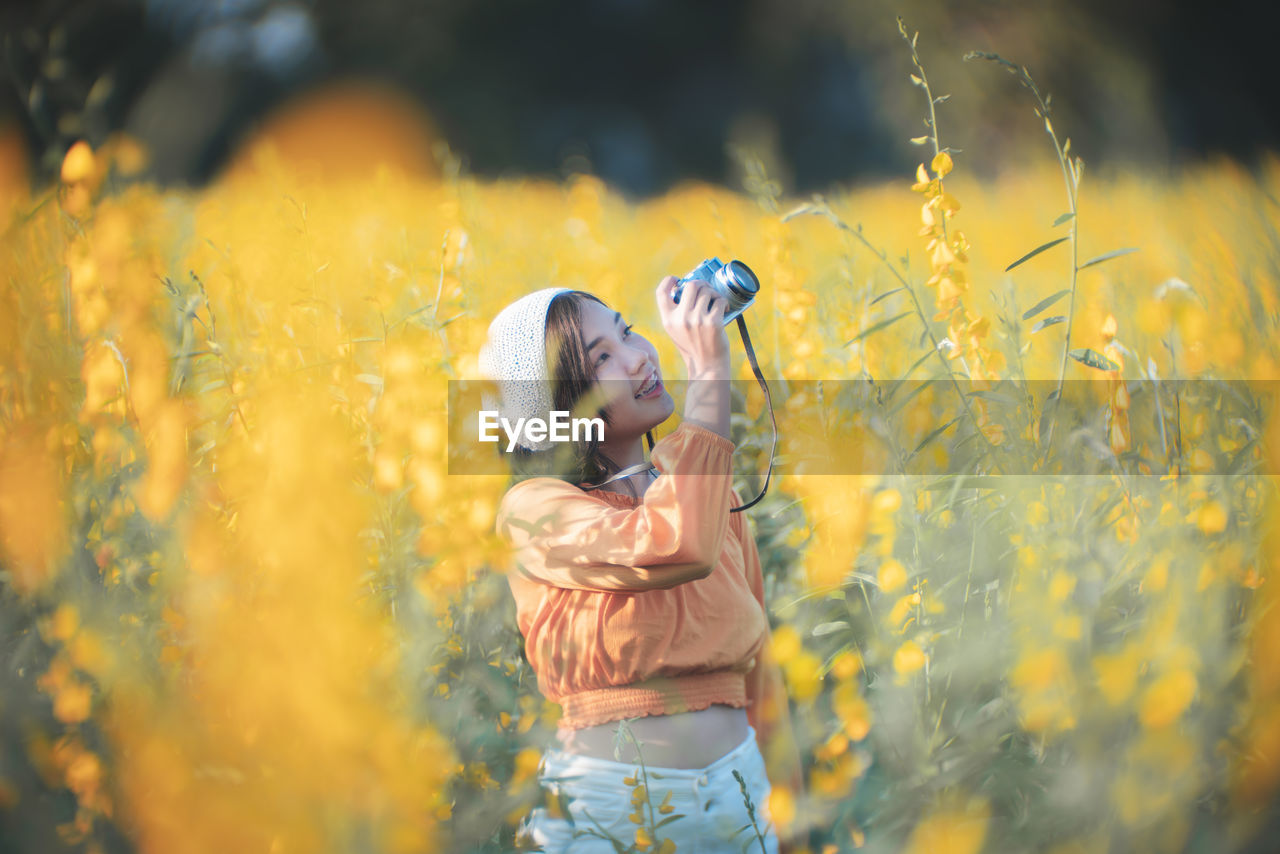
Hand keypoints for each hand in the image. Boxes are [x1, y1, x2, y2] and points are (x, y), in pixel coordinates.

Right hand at [655, 276, 731, 438]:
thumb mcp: (677, 332)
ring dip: (714, 293)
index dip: (669, 281)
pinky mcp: (713, 323)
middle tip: (707, 290)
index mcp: (668, 320)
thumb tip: (688, 288)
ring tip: (717, 302)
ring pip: (707, 291)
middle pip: (690, 285)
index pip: (661, 293)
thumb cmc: (694, 348)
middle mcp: (681, 319)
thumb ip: (677, 314)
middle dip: (701, 284)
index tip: (677, 280)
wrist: (707, 367)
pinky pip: (720, 301)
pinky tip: (724, 308)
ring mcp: (697, 320)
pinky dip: (724, 302)